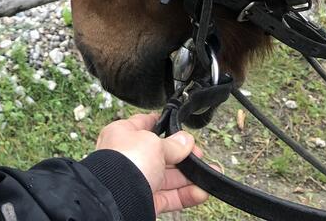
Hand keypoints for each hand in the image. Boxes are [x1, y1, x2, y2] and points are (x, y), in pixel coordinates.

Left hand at [95, 112, 209, 214]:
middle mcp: (128, 157)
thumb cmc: (125, 162)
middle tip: (199, 155)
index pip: (144, 124)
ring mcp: (137, 180)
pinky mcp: (145, 200)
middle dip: (182, 155)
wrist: (116, 197)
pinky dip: (186, 195)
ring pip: (168, 178)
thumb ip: (172, 144)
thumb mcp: (153, 143)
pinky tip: (201, 191)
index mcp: (123, 135)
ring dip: (189, 176)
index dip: (162, 124)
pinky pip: (169, 197)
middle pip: (160, 154)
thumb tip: (186, 140)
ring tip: (209, 174)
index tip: (178, 126)